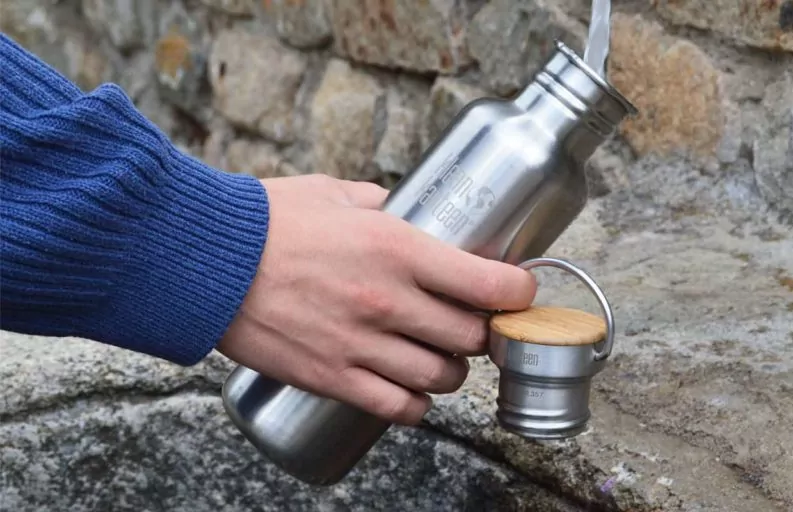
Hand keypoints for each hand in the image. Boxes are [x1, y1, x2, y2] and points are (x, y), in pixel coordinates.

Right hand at [216, 174, 536, 424]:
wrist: (201, 261)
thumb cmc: (265, 221)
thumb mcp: (333, 193)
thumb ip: (378, 201)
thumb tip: (400, 206)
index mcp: (398, 248)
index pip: (491, 285)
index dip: (518, 292)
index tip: (517, 291)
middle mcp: (388, 300)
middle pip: (473, 337)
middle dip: (482, 333)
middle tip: (472, 324)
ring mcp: (361, 344)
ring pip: (443, 377)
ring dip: (451, 370)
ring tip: (439, 357)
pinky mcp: (332, 377)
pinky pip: (398, 408)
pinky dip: (415, 405)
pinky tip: (411, 391)